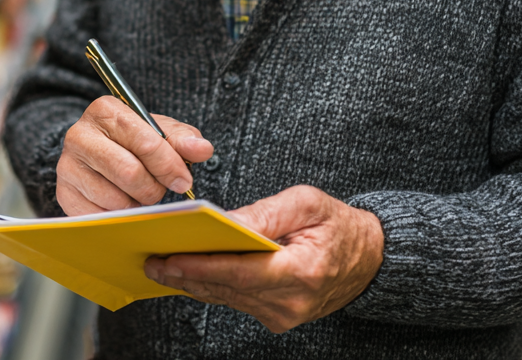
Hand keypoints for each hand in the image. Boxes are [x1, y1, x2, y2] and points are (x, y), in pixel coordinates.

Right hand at [56, 96, 213, 214]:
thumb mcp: (161, 132)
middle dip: (154, 188)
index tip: (183, 181)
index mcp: (105, 110)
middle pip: (129, 173)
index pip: (144, 141)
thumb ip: (183, 139)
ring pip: (115, 200)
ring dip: (137, 204)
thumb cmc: (134, 140)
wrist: (98, 151)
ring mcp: (67, 165)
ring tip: (140, 193)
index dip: (169, 165)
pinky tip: (124, 203)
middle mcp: (79, 135)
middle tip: (161, 189)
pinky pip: (101, 216)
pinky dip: (120, 217)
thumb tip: (202, 149)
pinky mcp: (64, 193)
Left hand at [143, 185, 383, 332]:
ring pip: (227, 298)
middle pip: (227, 289)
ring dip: (193, 282)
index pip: (241, 273)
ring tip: (160, 264)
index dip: (202, 268)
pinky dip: (212, 285)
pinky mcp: (278, 318)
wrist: (370, 258)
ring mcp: (284, 315)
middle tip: (151, 260)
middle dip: (186, 275)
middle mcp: (292, 302)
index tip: (170, 260)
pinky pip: (236, 301)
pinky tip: (188, 272)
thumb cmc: (339, 225)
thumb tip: (225, 221)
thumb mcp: (307, 203)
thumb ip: (266, 213)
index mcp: (302, 272)